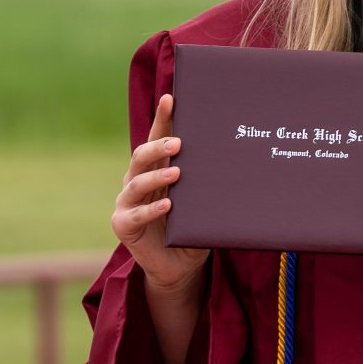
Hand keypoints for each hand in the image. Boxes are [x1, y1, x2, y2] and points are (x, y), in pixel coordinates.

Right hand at [113, 93, 209, 299]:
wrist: (177, 266)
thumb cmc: (190, 228)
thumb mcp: (201, 202)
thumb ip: (208, 183)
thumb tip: (240, 158)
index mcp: (154, 169)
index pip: (157, 138)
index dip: (163, 118)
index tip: (171, 98)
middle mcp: (136, 180)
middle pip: (142, 155)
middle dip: (159, 145)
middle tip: (179, 141)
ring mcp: (126, 202)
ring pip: (137, 181)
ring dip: (157, 175)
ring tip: (177, 172)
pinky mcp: (122, 225)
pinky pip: (136, 215)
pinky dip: (152, 210)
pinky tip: (167, 206)